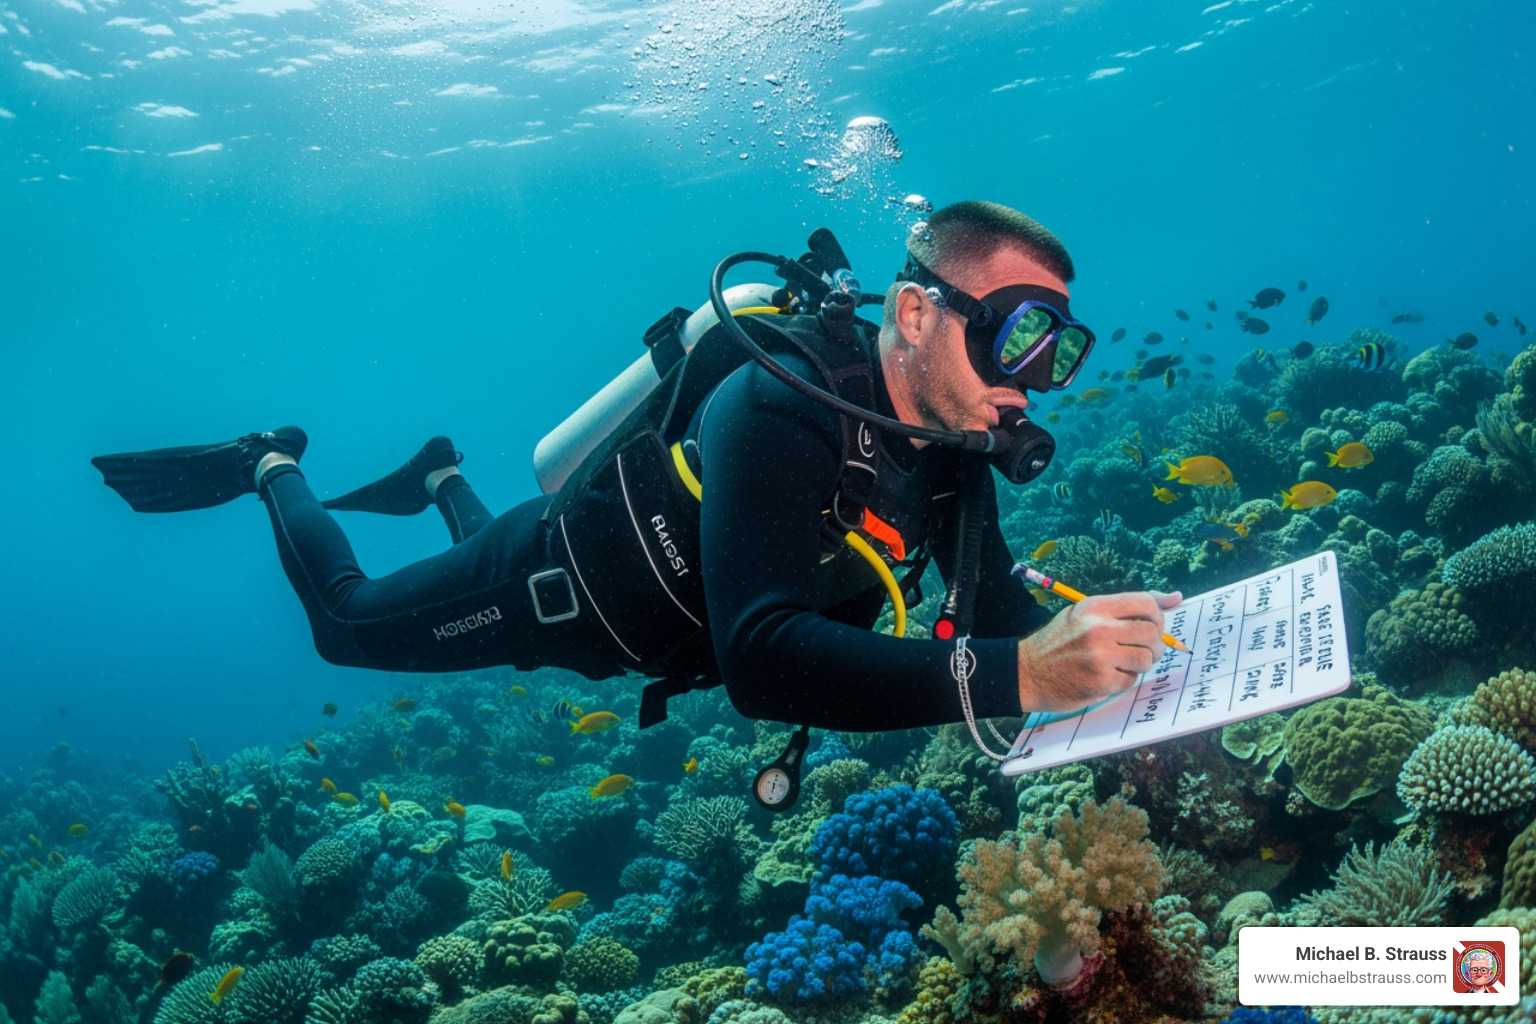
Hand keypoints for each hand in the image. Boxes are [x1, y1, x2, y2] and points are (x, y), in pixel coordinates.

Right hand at [1015, 591, 1181, 711]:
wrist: (1026, 672)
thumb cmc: (1059, 641)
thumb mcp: (1085, 613)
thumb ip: (1127, 607)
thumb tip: (1176, 597)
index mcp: (1094, 607)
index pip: (1146, 603)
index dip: (1158, 616)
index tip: (1153, 625)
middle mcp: (1098, 629)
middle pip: (1152, 633)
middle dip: (1155, 644)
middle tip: (1144, 649)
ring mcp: (1100, 657)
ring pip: (1146, 659)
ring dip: (1141, 663)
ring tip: (1123, 663)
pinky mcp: (1100, 682)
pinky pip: (1131, 680)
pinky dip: (1124, 679)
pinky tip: (1107, 676)